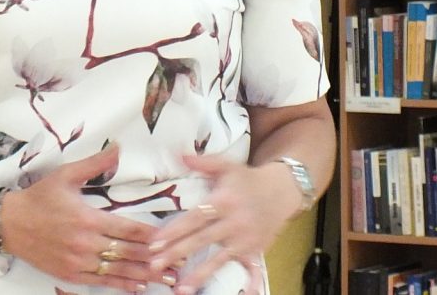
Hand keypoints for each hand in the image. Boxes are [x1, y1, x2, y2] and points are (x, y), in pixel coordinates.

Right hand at [0, 144, 175, 290]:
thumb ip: (95, 164)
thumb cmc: (39, 197)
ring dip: (144, 275)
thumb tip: (118, 148)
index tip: (172, 239)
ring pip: (117, 271)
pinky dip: (120, 285)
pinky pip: (99, 282)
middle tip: (180, 263)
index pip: (127, 228)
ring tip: (167, 280)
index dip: (152, 235)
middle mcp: (85, 243)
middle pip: (128, 253)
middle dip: (156, 259)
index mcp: (87, 218)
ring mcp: (77, 262)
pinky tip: (137, 286)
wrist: (8, 223)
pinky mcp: (69, 274)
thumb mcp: (66, 175)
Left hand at [148, 154, 301, 294]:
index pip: (195, 217)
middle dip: (177, 253)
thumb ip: (203, 163)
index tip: (155, 241)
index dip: (175, 230)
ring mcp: (245, 239)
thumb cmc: (248, 179)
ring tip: (180, 288)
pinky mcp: (255, 251)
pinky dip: (246, 285)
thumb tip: (180, 155)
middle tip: (154, 265)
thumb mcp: (227, 166)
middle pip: (201, 240)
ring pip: (218, 259)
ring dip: (198, 275)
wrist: (282, 190)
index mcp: (224, 200)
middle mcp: (234, 221)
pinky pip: (248, 270)